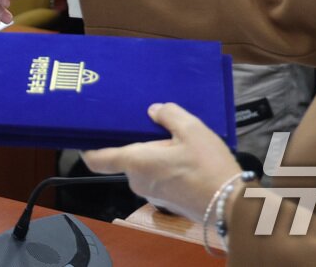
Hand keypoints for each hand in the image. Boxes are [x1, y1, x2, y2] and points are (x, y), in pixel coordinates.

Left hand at [83, 103, 242, 219]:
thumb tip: (153, 111)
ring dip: (153, 152)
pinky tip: (183, 154)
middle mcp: (137, 181)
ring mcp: (151, 193)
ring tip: (174, 135)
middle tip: (150, 121)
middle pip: (125, 157)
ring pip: (143, 166)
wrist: (231, 205)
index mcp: (136, 162)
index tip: (85, 134)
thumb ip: (168, 114)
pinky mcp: (165, 200)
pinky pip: (156, 176)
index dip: (87, 147)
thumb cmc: (208, 166)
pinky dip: (163, 164)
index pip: (97, 159)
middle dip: (135, 141)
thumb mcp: (191, 129)